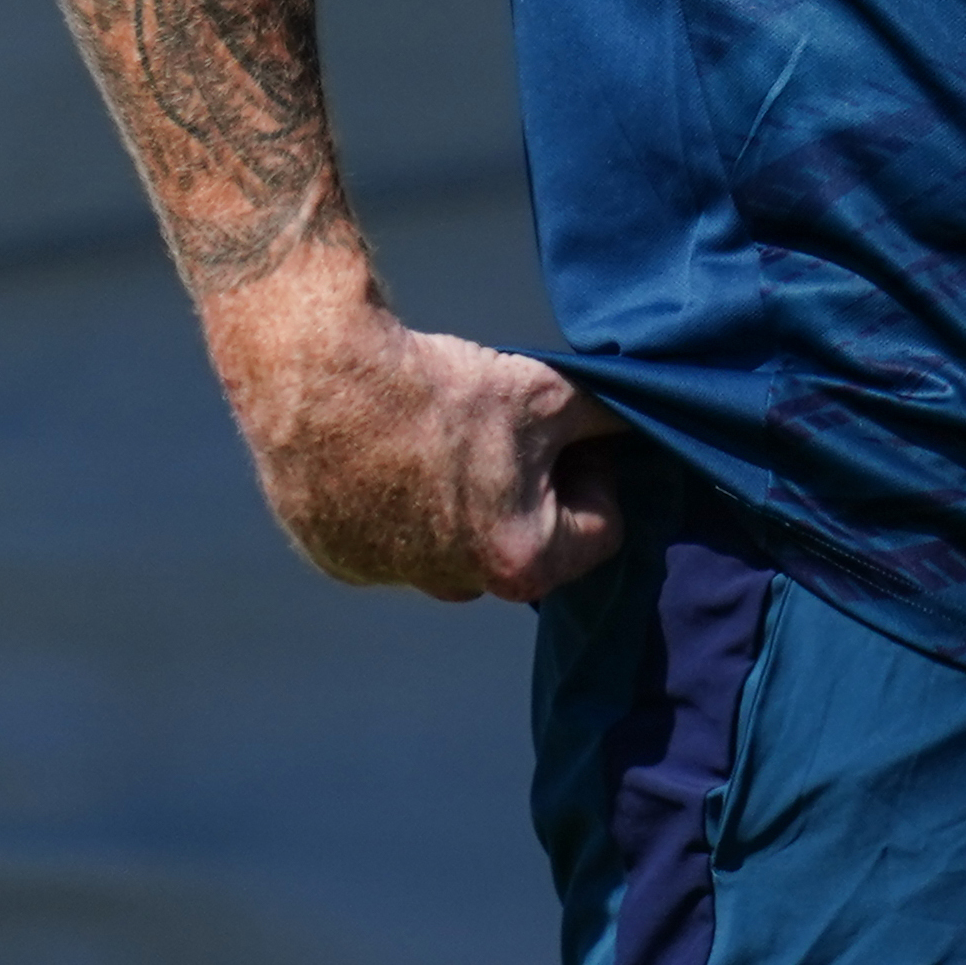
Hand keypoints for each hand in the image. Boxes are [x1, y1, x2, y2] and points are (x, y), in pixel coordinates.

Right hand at [208, 267, 627, 602]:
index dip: (592, 475)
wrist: (322, 377)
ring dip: (469, 499)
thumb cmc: (443, 389)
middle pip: (527, 541)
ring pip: (460, 541)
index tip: (562, 436)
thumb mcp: (552, 393)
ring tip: (446, 435)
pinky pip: (397, 538)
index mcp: (519, 563)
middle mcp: (453, 588)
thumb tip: (643, 420)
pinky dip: (406, 503)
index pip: (599, 531)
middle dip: (531, 492)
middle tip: (507, 432)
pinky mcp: (339, 560)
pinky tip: (394, 450)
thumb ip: (610, 418)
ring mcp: (389, 578)